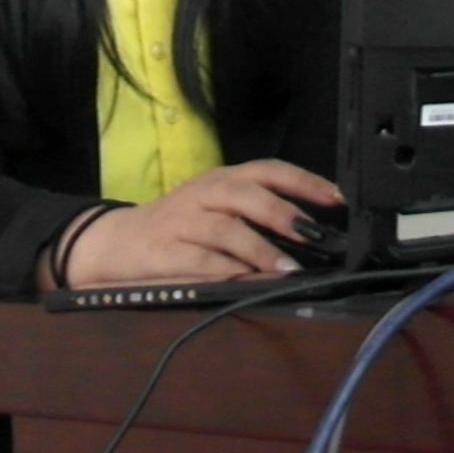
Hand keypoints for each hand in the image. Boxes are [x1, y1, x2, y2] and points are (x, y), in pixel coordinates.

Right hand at [57, 157, 343, 286]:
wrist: (116, 242)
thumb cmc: (178, 226)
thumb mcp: (216, 208)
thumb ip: (255, 213)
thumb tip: (312, 231)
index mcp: (222, 179)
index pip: (268, 170)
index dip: (304, 181)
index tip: (336, 198)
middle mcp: (204, 194)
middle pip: (248, 195)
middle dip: (285, 214)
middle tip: (314, 234)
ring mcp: (183, 222)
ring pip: (227, 229)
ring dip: (261, 250)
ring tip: (288, 268)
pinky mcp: (165, 253)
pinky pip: (201, 262)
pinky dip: (227, 271)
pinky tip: (247, 282)